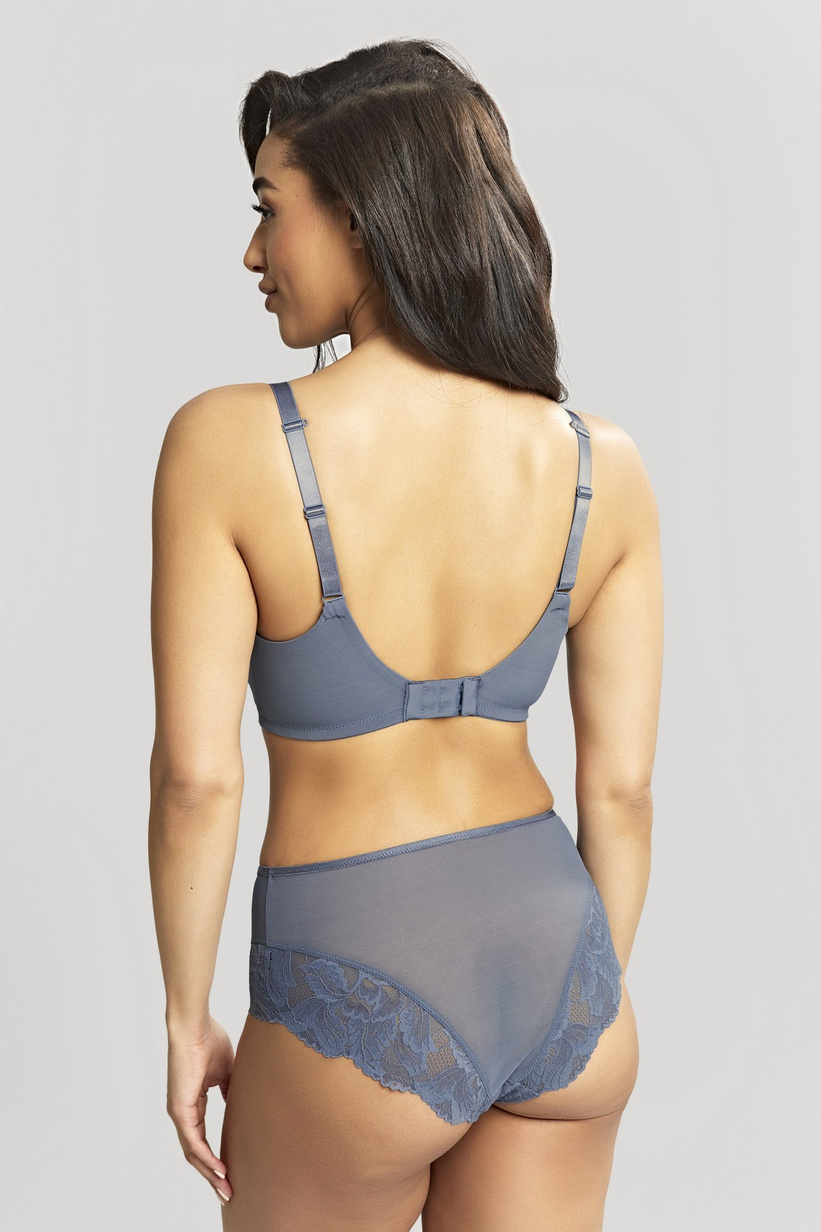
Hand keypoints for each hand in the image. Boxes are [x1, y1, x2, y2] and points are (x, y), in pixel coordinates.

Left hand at [166, 1016, 233, 1205]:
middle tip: (227, 1193)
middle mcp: (182, 1112)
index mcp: (192, 1103)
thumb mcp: (226, 1071)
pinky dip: (206, 1158)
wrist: (195, 1026)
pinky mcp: (180, 1109)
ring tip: (225, 1188)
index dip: (215, 1158)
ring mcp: (179, 1112)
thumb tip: (239, 1104)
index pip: (202, 1139)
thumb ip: (231, 1090)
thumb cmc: (209, 1039)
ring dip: (210, 1173)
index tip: (229, 1173)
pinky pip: (193, 1141)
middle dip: (212, 1175)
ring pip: (193, 1152)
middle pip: (196, 1153)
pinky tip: (219, 1170)